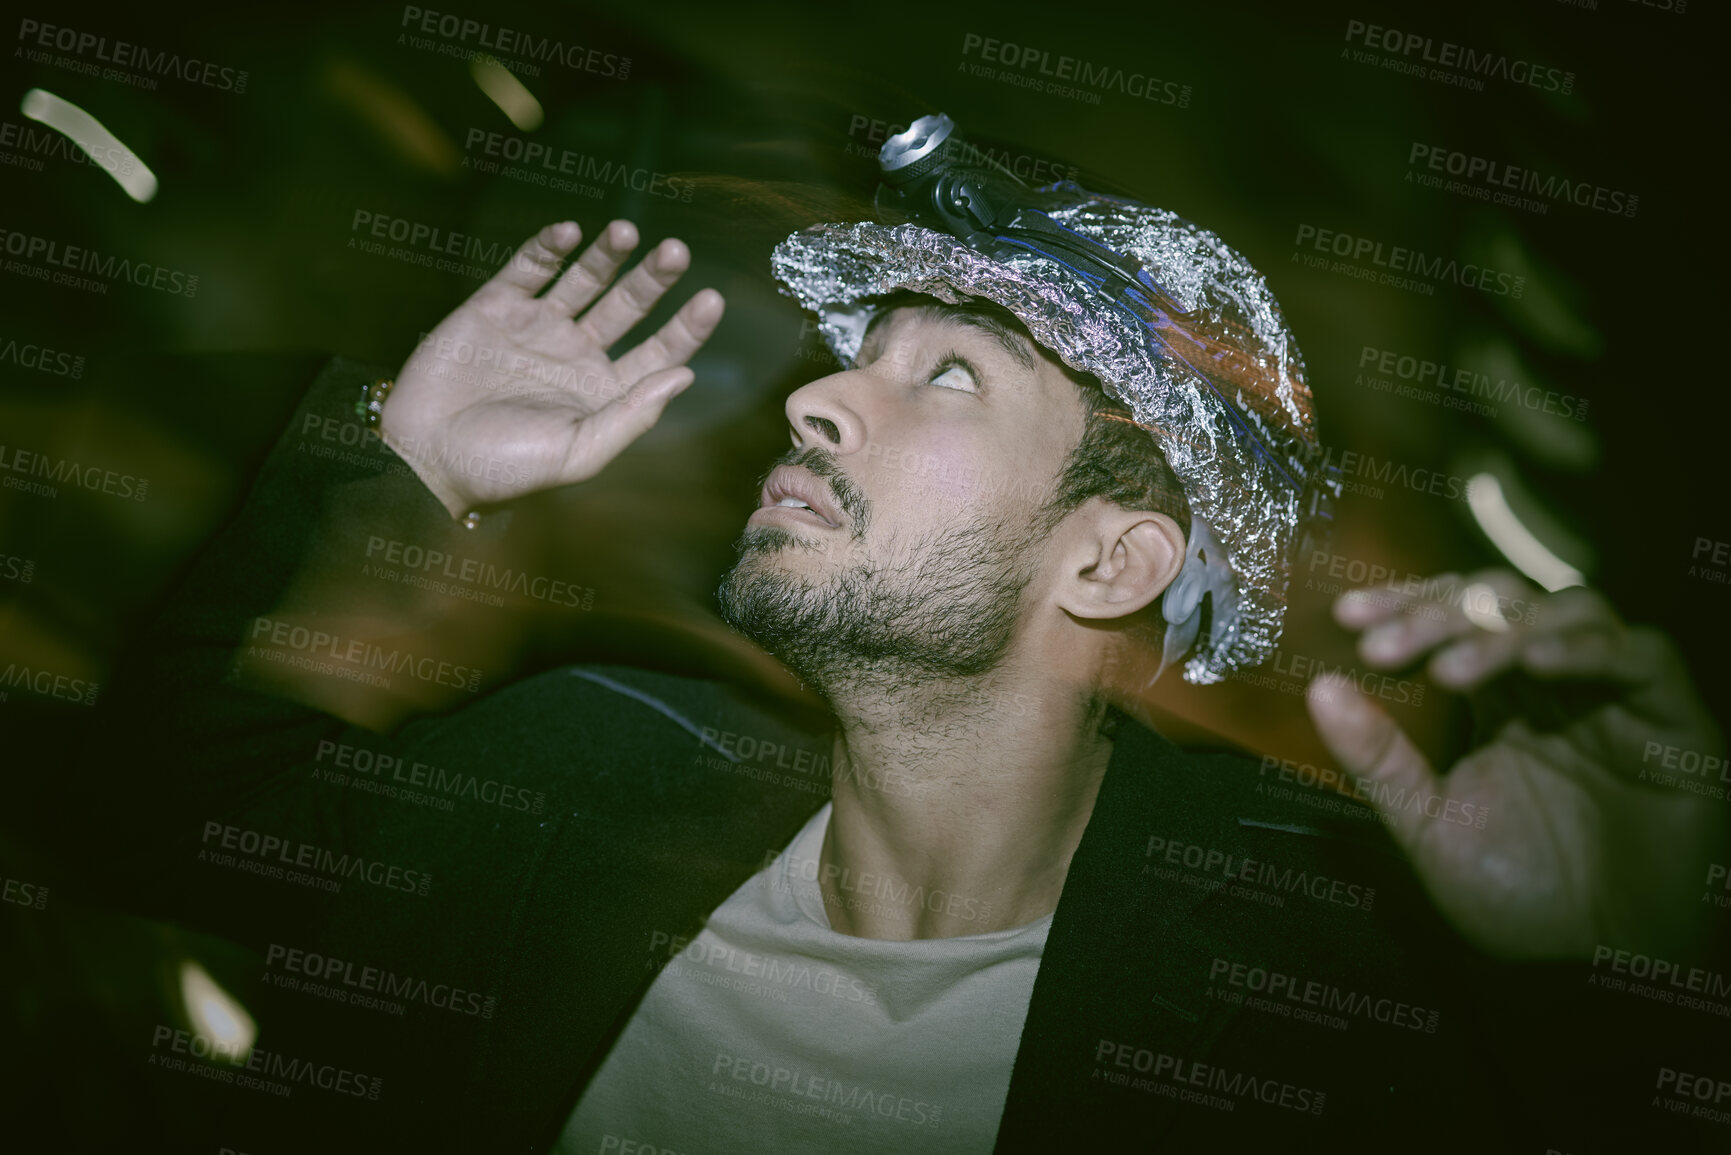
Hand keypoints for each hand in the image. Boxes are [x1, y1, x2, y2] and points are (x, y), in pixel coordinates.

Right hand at [381, 219, 723, 516]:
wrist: (425, 456)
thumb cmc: (503, 469)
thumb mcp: (578, 453)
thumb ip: (633, 415)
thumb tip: (685, 375)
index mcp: (603, 391)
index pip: (658, 352)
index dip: (686, 327)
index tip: (712, 299)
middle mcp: (576, 354)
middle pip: (628, 306)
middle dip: (653, 279)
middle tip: (677, 253)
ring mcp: (537, 327)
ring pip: (584, 279)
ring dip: (607, 255)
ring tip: (628, 233)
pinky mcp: (494, 307)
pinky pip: (529, 268)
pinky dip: (548, 247)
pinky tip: (569, 233)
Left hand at [1304, 569, 1727, 959]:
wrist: (1606, 961)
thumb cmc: (1521, 895)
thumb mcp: (1430, 827)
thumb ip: (1379, 760)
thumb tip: (1318, 690)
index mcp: (1495, 700)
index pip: (1448, 620)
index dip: (1401, 606)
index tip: (1347, 617)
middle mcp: (1553, 684)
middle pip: (1499, 603)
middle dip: (1436, 613)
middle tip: (1383, 645)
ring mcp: (1613, 694)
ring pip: (1566, 612)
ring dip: (1500, 632)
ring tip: (1449, 670)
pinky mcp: (1672, 715)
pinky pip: (1640, 656)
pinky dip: (1585, 649)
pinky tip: (1535, 664)